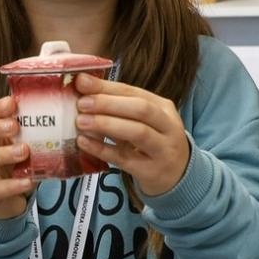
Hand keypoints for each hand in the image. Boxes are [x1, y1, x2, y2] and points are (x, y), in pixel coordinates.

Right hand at [0, 96, 31, 220]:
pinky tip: (28, 180)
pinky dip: (12, 184)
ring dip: (1, 154)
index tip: (13, 103)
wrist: (3, 202)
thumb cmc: (11, 167)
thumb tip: (52, 115)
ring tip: (24, 152)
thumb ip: (26, 134)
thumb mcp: (16, 148)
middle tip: (14, 126)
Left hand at [72, 74, 192, 197]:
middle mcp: (168, 127)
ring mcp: (162, 150)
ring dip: (107, 124)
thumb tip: (83, 88)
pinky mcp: (151, 171)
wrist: (177, 176)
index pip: (134, 92)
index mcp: (164, 108)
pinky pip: (124, 159)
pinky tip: (84, 142)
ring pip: (137, 133)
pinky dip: (102, 149)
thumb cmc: (153, 143)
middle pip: (141, 109)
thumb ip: (117, 106)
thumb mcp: (142, 122)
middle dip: (108, 104)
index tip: (82, 82)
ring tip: (81, 122)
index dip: (107, 87)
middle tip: (81, 104)